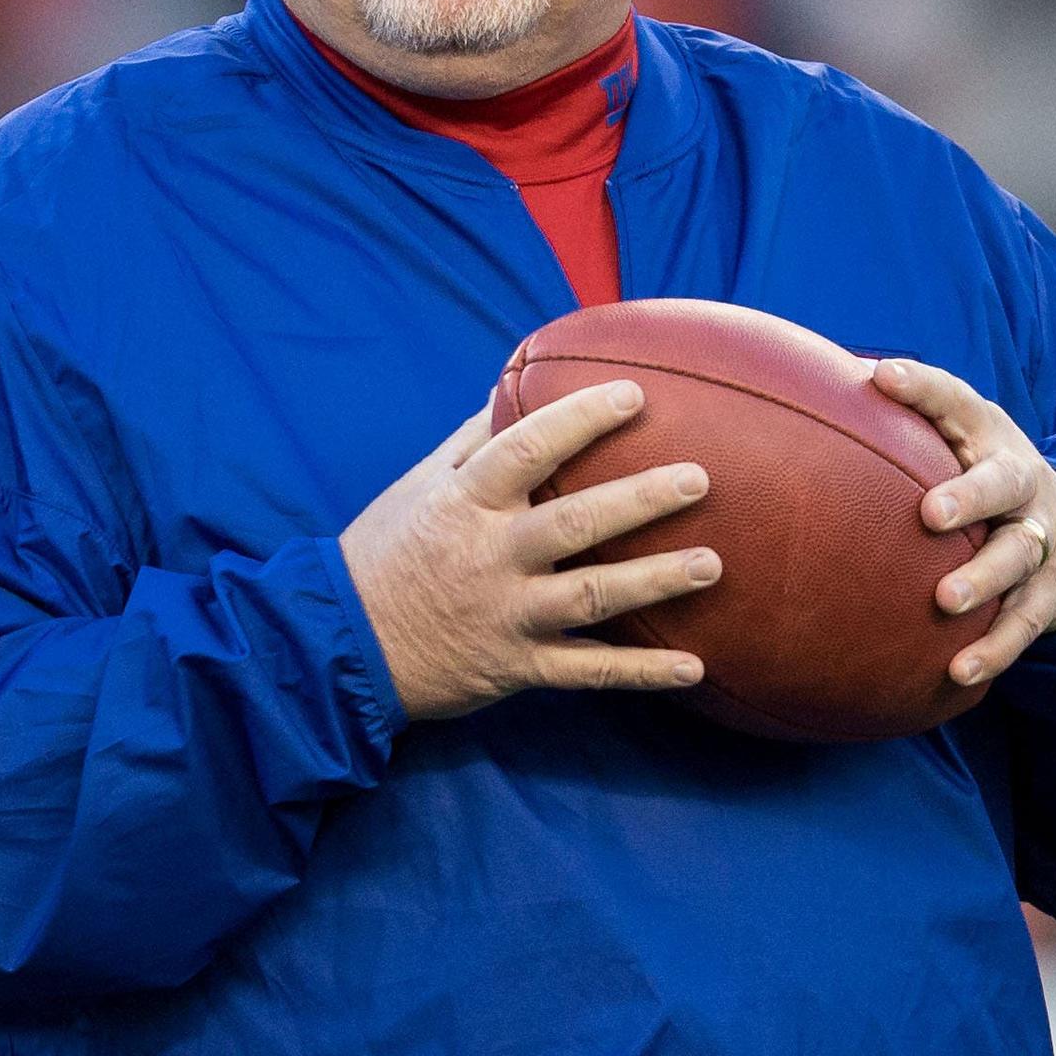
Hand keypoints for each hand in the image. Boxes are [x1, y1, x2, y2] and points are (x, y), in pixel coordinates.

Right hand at [340, 382, 723, 720]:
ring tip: (712, 565)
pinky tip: (694, 668)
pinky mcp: (516, 667)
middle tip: (699, 479)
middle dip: (641, 500)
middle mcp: (489, 556)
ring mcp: (506, 615)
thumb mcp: (418, 487)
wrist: (343, 647)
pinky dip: (641, 673)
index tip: (635, 394)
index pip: (527, 449)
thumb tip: (515, 381)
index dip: (581, 419)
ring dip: (655, 581)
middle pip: (575, 522)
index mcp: (465, 503)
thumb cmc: (385, 552)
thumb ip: (473, 440)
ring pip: (590, 596)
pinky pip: (587, 672)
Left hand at [869, 357, 1055, 691]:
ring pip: (1018, 556)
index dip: (922, 388)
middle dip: (971, 496)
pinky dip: (994, 649)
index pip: (956, 401)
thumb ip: (896, 422)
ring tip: (947, 600)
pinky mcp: (1048, 593)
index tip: (883, 377)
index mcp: (988, 436)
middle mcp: (1021, 482)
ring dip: (984, 578)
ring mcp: (1039, 538)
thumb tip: (806, 387)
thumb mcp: (955, 438)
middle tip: (931, 514)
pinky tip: (958, 671)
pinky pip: (1023, 624)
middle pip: (1004, 482)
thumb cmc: (980, 475)